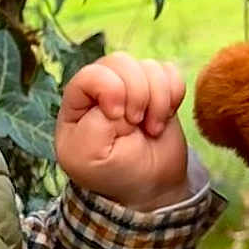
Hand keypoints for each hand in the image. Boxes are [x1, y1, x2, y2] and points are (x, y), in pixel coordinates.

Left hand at [56, 53, 189, 210]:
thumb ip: (95, 120)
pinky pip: (169, 71)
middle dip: (138, 93)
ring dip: (158, 98)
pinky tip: (164, 118)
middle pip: (120, 62)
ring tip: (152, 128)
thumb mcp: (90, 155)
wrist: (151, 187)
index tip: (118, 116)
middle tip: (137, 123)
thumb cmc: (114, 174)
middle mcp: (101, 91)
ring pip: (147, 66)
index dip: (110, 88)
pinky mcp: (157, 89)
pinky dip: (173, 93)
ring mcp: (130, 88)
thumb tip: (119, 94)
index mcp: (76, 107)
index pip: (90, 74)